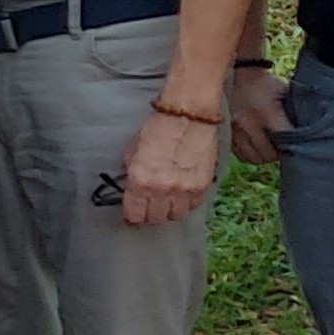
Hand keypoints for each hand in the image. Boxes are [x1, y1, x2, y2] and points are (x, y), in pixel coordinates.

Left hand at [120, 107, 224, 225]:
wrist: (188, 115)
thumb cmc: (157, 127)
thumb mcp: (134, 149)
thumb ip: (131, 170)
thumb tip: (129, 184)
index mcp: (141, 180)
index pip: (135, 214)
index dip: (132, 218)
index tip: (131, 218)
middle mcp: (162, 190)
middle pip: (156, 219)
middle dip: (150, 215)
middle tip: (148, 208)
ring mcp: (185, 190)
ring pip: (176, 216)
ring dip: (169, 211)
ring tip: (166, 202)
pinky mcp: (203, 185)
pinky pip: (194, 205)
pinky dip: (187, 203)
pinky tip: (183, 194)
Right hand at [227, 65, 291, 166]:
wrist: (238, 74)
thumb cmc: (266, 84)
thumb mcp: (285, 91)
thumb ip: (297, 110)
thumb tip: (313, 129)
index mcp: (266, 112)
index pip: (284, 139)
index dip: (294, 146)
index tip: (299, 146)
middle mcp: (247, 123)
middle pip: (268, 154)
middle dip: (279, 153)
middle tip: (285, 147)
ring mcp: (234, 129)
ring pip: (253, 158)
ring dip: (264, 156)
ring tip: (270, 148)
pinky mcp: (226, 132)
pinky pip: (240, 154)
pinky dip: (250, 154)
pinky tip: (256, 146)